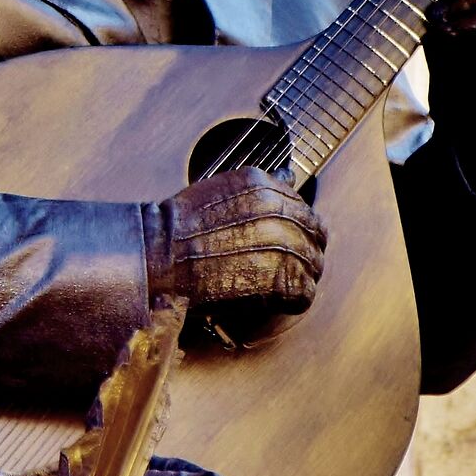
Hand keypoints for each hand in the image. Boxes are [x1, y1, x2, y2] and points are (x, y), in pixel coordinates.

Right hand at [145, 168, 327, 332]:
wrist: (160, 255)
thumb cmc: (177, 227)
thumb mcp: (220, 188)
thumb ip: (260, 186)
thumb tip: (289, 176)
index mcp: (264, 185)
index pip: (302, 206)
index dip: (296, 226)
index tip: (287, 238)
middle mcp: (279, 211)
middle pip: (314, 233)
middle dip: (304, 249)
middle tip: (288, 264)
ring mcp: (284, 245)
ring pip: (313, 263)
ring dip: (300, 275)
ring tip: (278, 284)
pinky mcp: (281, 278)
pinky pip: (305, 291)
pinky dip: (293, 299)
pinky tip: (276, 299)